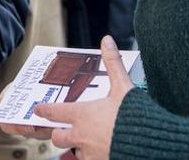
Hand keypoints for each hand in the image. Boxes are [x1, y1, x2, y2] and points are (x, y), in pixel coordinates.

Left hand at [6, 36, 132, 159]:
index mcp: (83, 115)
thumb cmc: (135, 116)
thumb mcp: (123, 86)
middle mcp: (81, 136)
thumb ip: (113, 63)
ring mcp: (89, 154)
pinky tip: (101, 150)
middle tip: (62, 130)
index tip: (38, 110)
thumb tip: (107, 41)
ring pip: (73, 151)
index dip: (44, 110)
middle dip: (58, 133)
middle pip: (57, 138)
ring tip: (87, 140)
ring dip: (77, 146)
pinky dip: (92, 156)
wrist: (150, 144)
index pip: (55, 112)